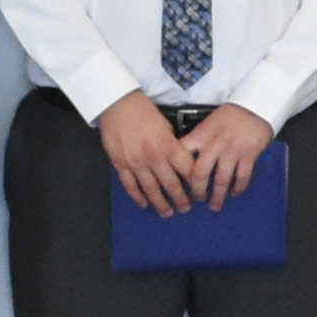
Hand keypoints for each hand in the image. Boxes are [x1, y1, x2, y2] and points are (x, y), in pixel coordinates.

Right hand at [101, 93, 194, 218]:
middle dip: (181, 199)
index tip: (199, 190)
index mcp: (168, 145)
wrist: (117, 104)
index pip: (187, 171)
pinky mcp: (120, 164)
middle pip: (171, 185)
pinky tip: (144, 204)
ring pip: (151, 190)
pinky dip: (138, 197)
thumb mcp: (166, 126)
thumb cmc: (142, 111)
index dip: (195, 183)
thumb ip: (173, 146)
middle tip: (186, 208)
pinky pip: (131, 186)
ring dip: (161, 203)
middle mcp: (153, 157)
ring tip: (168, 212)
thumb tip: (179, 163)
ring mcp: (135, 163)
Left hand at [176, 103, 276, 209]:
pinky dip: (238, 188)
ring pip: (221, 180)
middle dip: (197, 191)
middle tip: (197, 199)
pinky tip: (234, 193)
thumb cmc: (232, 115)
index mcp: (202, 134)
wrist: (256, 106)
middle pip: (200, 173)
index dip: (178, 171)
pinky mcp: (249, 155)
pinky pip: (242, 177)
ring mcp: (233, 150)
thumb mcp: (208, 122)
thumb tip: (186, 158)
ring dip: (218, 196)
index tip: (177, 182)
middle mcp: (215, 144)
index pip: (183, 154)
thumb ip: (198, 140)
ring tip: (215, 205)